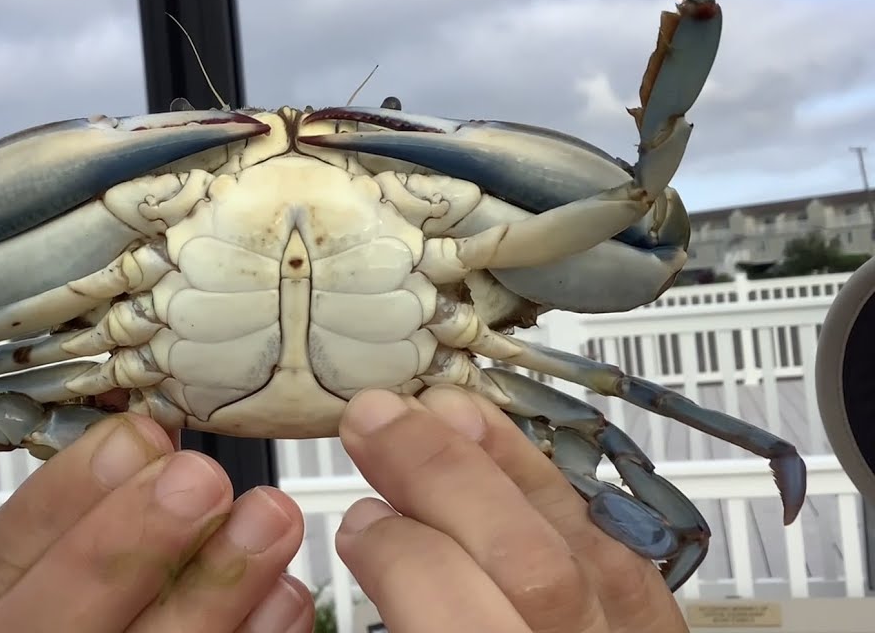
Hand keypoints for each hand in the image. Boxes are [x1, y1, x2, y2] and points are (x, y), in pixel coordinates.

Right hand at [0, 413, 313, 631]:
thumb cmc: (45, 615)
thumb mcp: (25, 563)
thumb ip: (70, 512)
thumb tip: (145, 441)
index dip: (65, 498)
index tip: (137, 439)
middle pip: (64, 626)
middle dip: (138, 545)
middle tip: (200, 482)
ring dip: (218, 586)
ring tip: (268, 517)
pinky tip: (283, 590)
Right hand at [334, 386, 687, 632]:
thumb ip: (406, 615)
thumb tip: (367, 530)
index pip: (457, 615)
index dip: (397, 552)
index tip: (357, 518)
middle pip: (529, 566)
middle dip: (442, 475)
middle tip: (374, 418)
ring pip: (586, 544)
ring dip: (504, 462)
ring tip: (441, 408)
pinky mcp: (664, 627)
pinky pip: (623, 549)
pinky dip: (559, 488)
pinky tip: (513, 450)